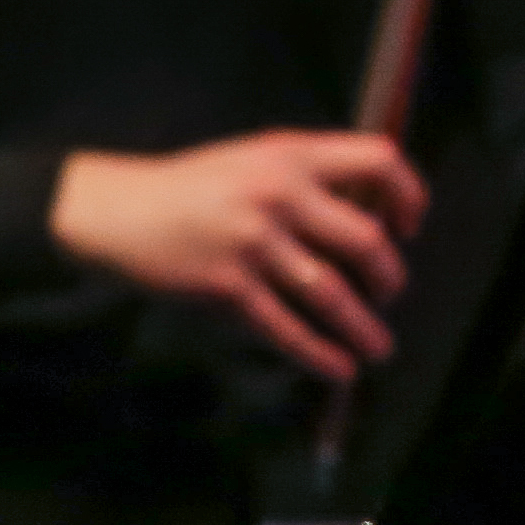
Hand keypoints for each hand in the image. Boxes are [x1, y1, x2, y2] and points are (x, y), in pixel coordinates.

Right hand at [47, 129, 425, 384]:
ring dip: (363, 327)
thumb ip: (305, 176)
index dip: (408, 195)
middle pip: (365, 239)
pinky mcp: (227, 286)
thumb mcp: (252, 159)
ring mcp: (253, 243)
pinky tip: (339, 368)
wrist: (116, 210)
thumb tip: (367, 215)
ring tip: (379, 350)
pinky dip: (318, 353)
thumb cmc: (187, 186)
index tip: (409, 226)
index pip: (379, 161)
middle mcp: (279, 195)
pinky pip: (285, 327)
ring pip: (331, 293)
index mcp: (291, 155)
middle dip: (389, 277)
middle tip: (389, 294)